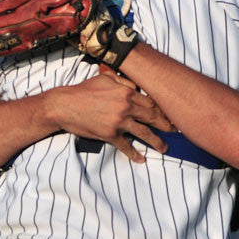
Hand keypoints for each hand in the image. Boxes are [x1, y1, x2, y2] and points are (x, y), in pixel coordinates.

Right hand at [45, 66, 173, 162]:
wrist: (64, 106)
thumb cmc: (83, 91)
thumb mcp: (105, 79)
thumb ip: (123, 82)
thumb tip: (137, 87)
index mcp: (126, 92)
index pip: (150, 102)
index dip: (162, 109)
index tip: (170, 115)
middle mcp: (125, 107)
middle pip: (152, 117)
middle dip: (165, 125)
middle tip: (174, 131)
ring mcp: (118, 122)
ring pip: (143, 133)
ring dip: (156, 142)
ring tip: (164, 148)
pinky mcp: (109, 135)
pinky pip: (126, 146)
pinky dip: (134, 154)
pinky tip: (141, 159)